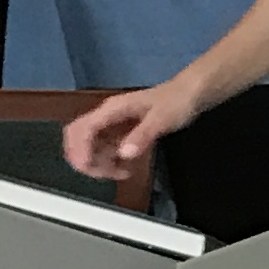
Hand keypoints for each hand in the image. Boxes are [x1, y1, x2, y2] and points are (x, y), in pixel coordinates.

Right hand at [63, 79, 197, 185]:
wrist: (189, 94)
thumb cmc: (176, 102)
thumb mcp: (161, 120)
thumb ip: (142, 136)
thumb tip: (124, 154)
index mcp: (112, 109)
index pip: (83, 129)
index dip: (80, 150)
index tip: (88, 168)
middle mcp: (107, 116)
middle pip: (78, 137)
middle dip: (84, 158)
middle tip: (105, 174)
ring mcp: (112, 123)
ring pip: (90, 145)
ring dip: (99, 163)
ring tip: (121, 172)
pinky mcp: (120, 131)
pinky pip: (105, 148)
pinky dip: (109, 161)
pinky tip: (125, 168)